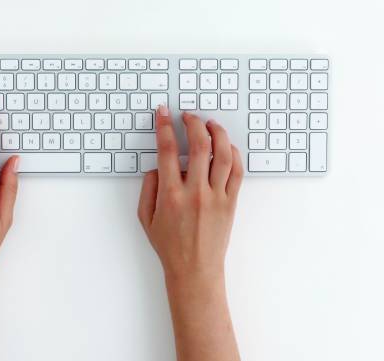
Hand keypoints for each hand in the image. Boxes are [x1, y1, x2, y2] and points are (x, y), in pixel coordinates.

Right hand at [137, 108, 242, 279]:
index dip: (165, 126)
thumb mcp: (146, 218)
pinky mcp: (231, 202)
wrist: (195, 270)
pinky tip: (227, 146)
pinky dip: (234, 154)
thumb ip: (148, 188)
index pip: (168, 150)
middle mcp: (195, 193)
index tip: (164, 113)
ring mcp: (216, 197)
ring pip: (223, 154)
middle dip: (193, 123)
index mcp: (171, 195)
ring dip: (217, 133)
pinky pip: (237, 172)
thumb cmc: (169, 245)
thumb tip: (158, 166)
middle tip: (188, 115)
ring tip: (210, 123)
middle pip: (200, 145)